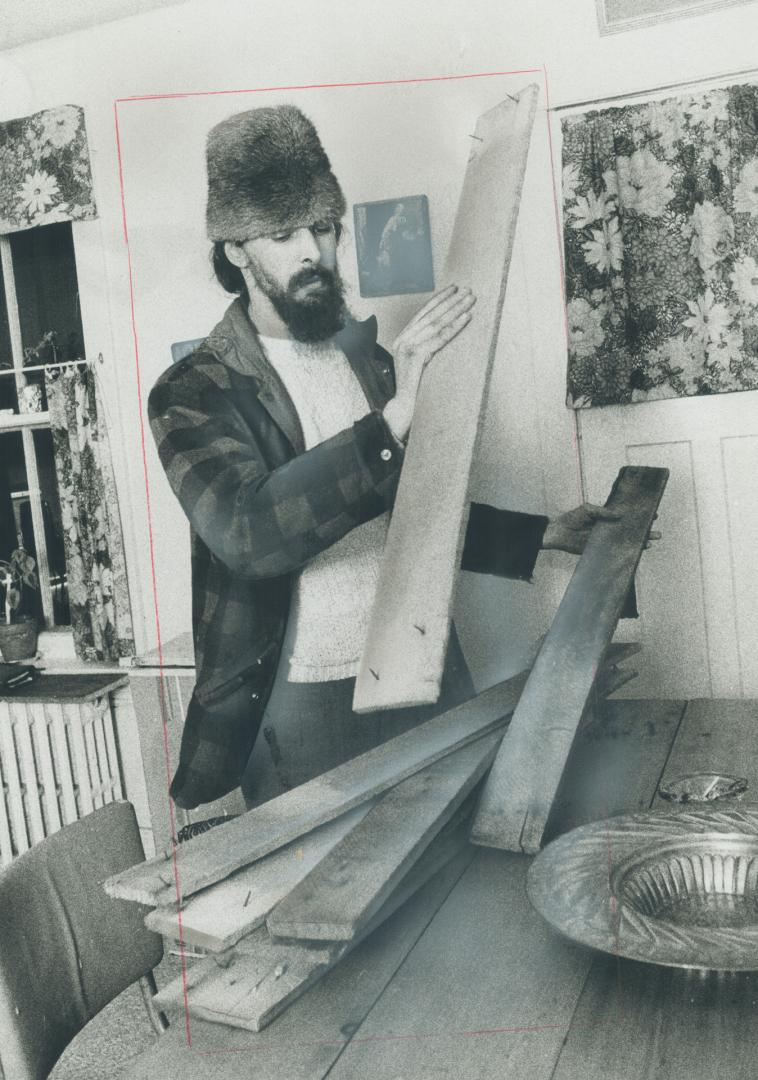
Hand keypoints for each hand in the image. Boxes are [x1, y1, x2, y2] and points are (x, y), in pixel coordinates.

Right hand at [383, 284, 475, 442]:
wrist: (404, 412)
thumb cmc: (417, 392)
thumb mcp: (421, 366)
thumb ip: (428, 351)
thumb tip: (447, 337)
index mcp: (402, 340)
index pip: (422, 315)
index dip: (439, 300)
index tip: (454, 289)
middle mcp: (402, 341)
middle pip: (430, 315)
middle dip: (450, 301)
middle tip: (468, 290)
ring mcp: (406, 348)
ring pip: (436, 323)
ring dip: (455, 309)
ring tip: (471, 299)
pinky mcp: (414, 357)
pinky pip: (439, 338)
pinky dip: (454, 327)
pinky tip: (466, 317)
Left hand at [542, 503, 661, 555]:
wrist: (558, 532)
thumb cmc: (572, 518)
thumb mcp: (588, 510)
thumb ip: (603, 512)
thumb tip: (620, 514)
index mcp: (607, 517)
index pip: (627, 516)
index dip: (639, 516)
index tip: (653, 515)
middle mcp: (609, 529)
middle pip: (629, 530)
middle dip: (643, 531)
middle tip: (657, 533)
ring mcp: (605, 540)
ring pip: (624, 542)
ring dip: (637, 543)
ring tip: (649, 543)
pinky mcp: (600, 550)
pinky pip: (614, 552)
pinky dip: (623, 553)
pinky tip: (633, 553)